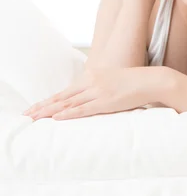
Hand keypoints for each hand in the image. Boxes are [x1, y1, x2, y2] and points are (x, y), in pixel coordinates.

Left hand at [22, 67, 163, 120]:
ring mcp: (97, 91)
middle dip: (42, 106)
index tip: (34, 107)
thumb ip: (98, 87)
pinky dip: (68, 114)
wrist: (150, 80)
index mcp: (91, 76)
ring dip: (49, 112)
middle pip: (61, 97)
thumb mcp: (111, 81)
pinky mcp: (105, 101)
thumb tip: (89, 98)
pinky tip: (56, 118)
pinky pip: (83, 109)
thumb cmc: (133, 83)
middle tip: (27, 115)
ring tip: (35, 118)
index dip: (48, 100)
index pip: (65, 91)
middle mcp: (90, 82)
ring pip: (68, 104)